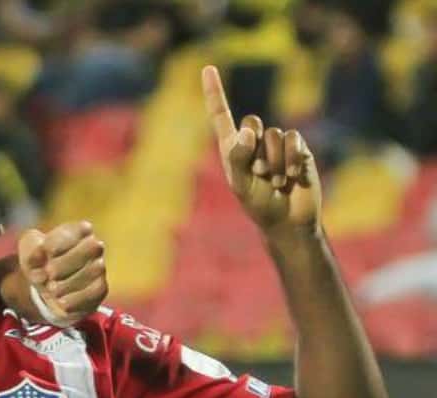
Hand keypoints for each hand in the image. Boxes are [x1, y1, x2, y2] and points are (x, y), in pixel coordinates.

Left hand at [19, 221, 107, 324]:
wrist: (44, 287)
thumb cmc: (39, 261)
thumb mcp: (28, 250)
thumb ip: (32, 247)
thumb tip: (40, 253)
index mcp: (77, 230)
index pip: (79, 228)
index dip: (61, 241)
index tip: (45, 251)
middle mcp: (93, 245)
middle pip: (93, 247)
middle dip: (67, 262)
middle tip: (49, 273)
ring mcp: (99, 266)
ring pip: (94, 270)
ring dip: (69, 283)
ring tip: (51, 289)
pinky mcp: (100, 288)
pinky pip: (96, 291)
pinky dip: (76, 299)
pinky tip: (61, 302)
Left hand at [203, 65, 320, 238]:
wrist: (288, 220)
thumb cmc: (259, 205)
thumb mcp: (241, 184)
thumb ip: (238, 157)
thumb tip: (247, 129)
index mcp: (232, 148)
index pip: (221, 115)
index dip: (215, 91)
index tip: (208, 67)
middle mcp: (254, 141)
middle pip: (251, 122)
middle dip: (255, 150)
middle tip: (259, 175)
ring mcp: (277, 143)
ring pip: (274, 135)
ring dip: (274, 162)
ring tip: (276, 182)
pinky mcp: (298, 147)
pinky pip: (293, 140)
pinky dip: (290, 159)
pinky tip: (292, 177)